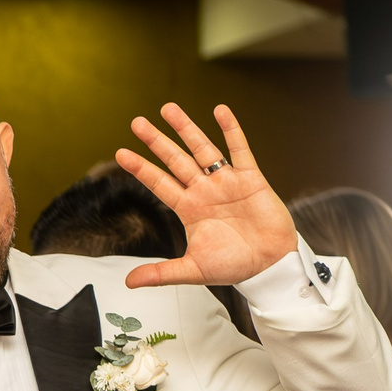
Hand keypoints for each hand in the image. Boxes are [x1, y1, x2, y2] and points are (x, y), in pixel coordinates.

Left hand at [113, 102, 296, 289]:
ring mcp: (226, 182)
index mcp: (189, 210)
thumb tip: (128, 282)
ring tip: (168, 108)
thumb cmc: (234, 266)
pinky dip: (231, 130)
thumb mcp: (192, 270)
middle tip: (137, 122)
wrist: (270, 265)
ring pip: (202, 149)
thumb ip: (161, 272)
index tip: (121, 154)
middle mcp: (204, 192)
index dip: (141, 169)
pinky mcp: (251, 178)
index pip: (159, 184)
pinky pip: (239, 149)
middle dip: (157, 141)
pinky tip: (220, 111)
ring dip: (186, 129)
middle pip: (175, 160)